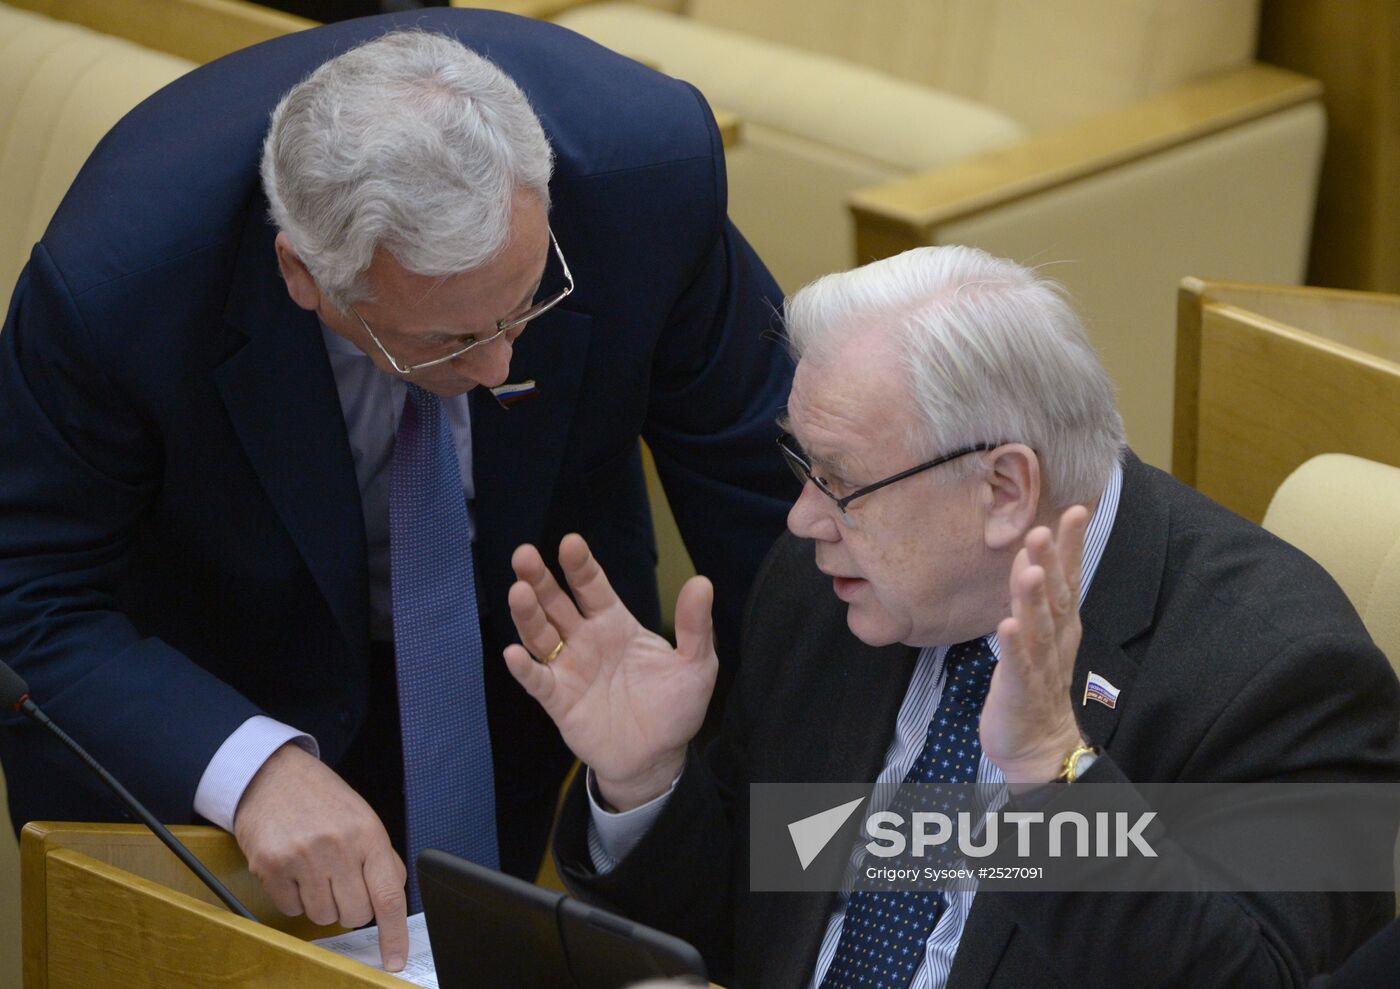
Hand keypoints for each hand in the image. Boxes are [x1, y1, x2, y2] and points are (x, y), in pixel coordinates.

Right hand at [233, 743, 408, 970]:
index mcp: (368, 834)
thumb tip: (391, 902)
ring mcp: (302, 858)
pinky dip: (293, 898)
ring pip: (323, 917)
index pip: (389, 896)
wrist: (273, 775)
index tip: (395, 960)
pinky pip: (290, 910)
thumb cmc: (322, 798)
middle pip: (355, 915)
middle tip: (340, 881)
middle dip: (351, 908)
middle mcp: (338, 847)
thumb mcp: (362, 818)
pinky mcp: (270, 867)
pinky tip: (292, 869)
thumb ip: (380, 859)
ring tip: (314, 869)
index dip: (394, 934)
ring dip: (321, 902)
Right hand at [503, 533, 717, 810]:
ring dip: (528, 614)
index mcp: (615, 624)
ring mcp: (569, 669)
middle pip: (556, 603)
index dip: (580, 565)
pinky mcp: (559, 701)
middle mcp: (586, 640)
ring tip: (518, 592)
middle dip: (539, 580)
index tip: (569, 542)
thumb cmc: (675, 707)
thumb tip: (702, 582)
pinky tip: (514, 653)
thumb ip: (695, 627)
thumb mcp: (696, 665)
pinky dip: (525, 668)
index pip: (592, 587)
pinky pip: (538, 681)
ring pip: (541, 635)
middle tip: (524, 555)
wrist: (658, 758)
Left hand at [981, 505, 1091, 789]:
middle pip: (1054, 597)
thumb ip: (1036, 598)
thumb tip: (1030, 558)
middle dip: (1050, 563)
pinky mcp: (1020, 691)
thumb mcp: (1040, 635)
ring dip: (1032, 598)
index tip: (1076, 510)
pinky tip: (1006, 626)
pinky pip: (1017, 666)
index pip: (1068, 579)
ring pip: (1038, 627)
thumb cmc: (1036, 685)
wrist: (1039, 748)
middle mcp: (1055, 641)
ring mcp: (1040, 666)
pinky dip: (1012, 646)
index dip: (1072, 546)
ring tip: (1029, 570)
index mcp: (1062, 626)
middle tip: (1042, 530)